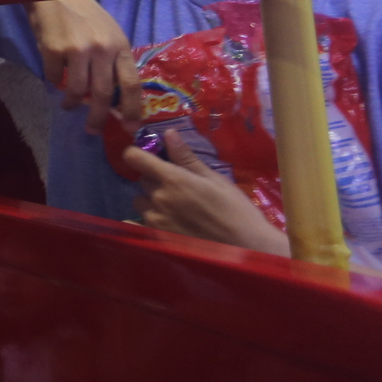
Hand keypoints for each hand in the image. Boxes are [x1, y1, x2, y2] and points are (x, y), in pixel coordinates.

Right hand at [26, 0, 140, 134]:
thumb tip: (113, 97)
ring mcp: (78, 50)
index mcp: (120, 45)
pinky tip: (53, 71)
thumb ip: (113, 61)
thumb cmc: (84, 14)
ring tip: (68, 105)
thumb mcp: (108, 34)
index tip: (130, 128)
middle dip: (97, 118)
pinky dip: (52, 79)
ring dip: (71, 103)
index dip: (132, 109)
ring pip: (76, 91)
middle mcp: (102, 49)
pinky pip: (53, 77)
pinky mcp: (54, 50)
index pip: (131, 84)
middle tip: (92, 130)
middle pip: (103, 94)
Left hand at [125, 130, 289, 256]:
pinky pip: (138, 224)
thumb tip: (168, 133)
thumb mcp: (215, 179)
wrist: (246, 248)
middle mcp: (158, 198)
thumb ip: (187, 158)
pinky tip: (164, 224)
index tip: (147, 156)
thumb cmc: (235, 210)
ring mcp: (155, 221)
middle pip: (142, 180)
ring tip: (175, 209)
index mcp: (172, 179)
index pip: (134, 157)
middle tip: (177, 187)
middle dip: (154, 179)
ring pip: (140, 202)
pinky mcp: (157, 240)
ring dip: (151, 201)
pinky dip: (145, 221)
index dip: (137, 153)